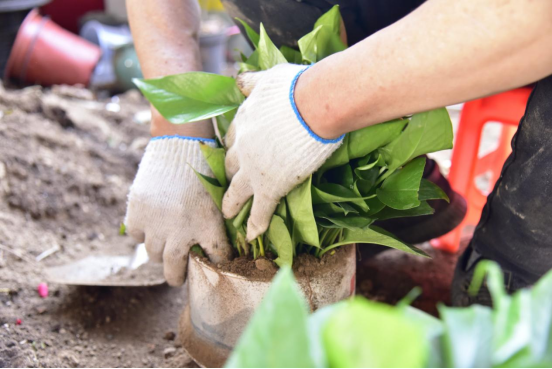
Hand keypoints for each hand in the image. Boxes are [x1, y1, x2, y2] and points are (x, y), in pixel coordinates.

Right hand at [125, 136, 230, 285]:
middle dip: (176, 276)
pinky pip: (137, 235)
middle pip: (174, 269)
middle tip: (177, 278)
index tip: (214, 265)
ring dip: (159, 254)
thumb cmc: (205, 168)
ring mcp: (156, 225)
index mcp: (208, 226)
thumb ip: (219, 220)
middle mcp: (181, 231)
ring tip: (163, 251)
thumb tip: (231, 239)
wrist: (180, 145)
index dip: (216, 262)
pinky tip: (150, 227)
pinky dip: (143, 233)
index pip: (216, 256)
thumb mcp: (219, 196)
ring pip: (153, 255)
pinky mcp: (137, 214)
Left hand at [223, 64, 343, 240]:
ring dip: (232, 204)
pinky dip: (255, 224)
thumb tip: (239, 80)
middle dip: (230, 174)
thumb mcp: (268, 78)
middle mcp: (243, 146)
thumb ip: (251, 82)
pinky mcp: (270, 186)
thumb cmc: (295, 88)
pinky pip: (260, 210)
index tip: (236, 152)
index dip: (234, 146)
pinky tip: (251, 235)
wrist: (313, 105)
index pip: (233, 138)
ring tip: (228, 215)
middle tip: (230, 182)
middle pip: (232, 165)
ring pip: (237, 190)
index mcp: (244, 121)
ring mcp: (254, 169)